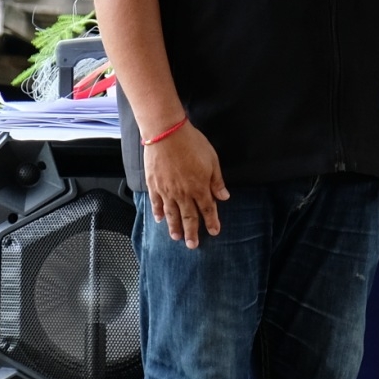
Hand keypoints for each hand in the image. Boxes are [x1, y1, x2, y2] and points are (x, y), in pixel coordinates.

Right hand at [143, 123, 228, 248]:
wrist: (165, 133)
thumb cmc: (191, 143)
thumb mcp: (212, 160)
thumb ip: (216, 181)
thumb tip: (224, 197)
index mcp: (199, 187)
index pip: (207, 209)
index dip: (211, 221)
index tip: (214, 232)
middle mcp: (183, 193)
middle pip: (188, 217)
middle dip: (191, 232)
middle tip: (193, 245)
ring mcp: (166, 190)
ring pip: (171, 214)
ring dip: (174, 227)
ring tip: (176, 238)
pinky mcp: (154, 184)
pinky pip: (156, 203)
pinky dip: (158, 212)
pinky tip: (159, 220)